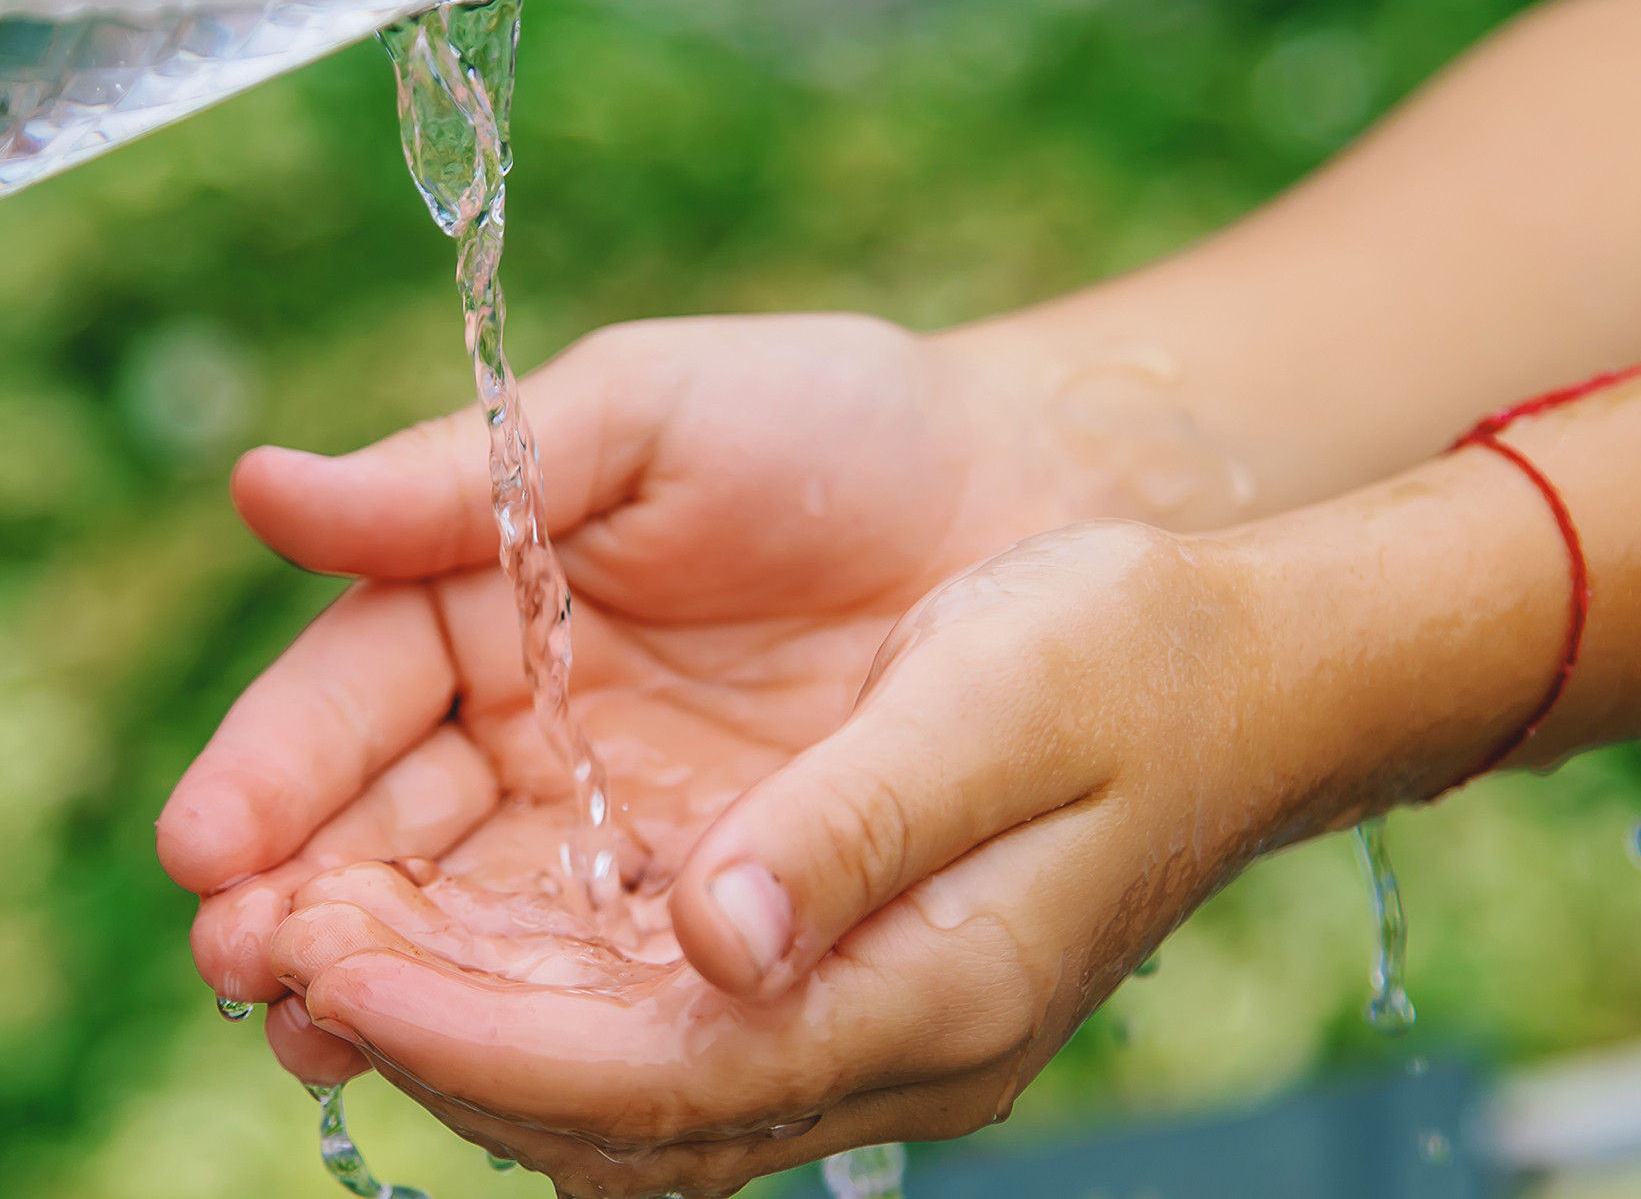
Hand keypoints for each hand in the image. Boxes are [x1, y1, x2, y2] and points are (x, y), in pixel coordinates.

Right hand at [156, 312, 1078, 1069]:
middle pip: (392, 832)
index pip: (351, 696)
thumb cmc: (831, 423)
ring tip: (329, 1028)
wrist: (1020, 492)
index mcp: (488, 602)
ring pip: (484, 921)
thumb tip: (265, 492)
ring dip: (404, 979)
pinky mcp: (716, 898)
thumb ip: (468, 474)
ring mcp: (618, 826)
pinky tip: (493, 1059)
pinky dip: (547, 1014)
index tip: (211, 843)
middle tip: (257, 965)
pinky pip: (615, 971)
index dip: (276, 769)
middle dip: (314, 900)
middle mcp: (533, 732)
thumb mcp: (646, 416)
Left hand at [262, 520, 1267, 1196]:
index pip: (661, 1073)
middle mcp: (884, 1038)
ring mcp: (864, 1016)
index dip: (477, 1034)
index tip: (325, 962)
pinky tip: (454, 922)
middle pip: (616, 1109)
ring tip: (319, 936)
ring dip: (465, 1021)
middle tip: (272, 946)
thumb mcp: (1002, 701)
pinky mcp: (838, 964)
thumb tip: (716, 938)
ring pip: (620, 1085)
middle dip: (434, 1039)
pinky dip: (535, 990)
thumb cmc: (1132, 658)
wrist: (1241, 670)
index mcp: (933, 992)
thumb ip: (858, 825)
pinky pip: (655, 1026)